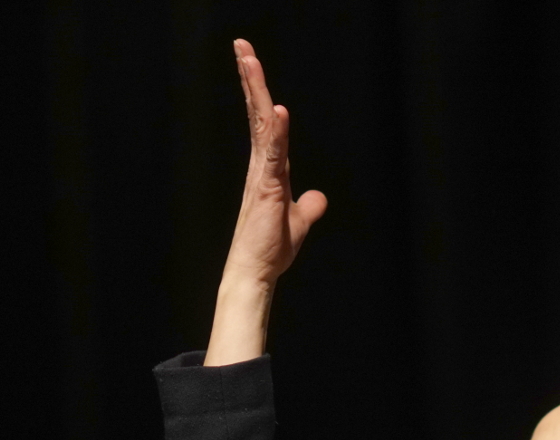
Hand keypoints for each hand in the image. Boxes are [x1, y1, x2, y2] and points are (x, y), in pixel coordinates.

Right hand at [223, 38, 325, 285]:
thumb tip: (318, 198)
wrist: (256, 272)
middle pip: (257, 113)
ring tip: (248, 60)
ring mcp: (263, 174)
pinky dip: (278, 132)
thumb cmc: (270, 249)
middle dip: (251, 79)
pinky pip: (274, 154)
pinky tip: (279, 110)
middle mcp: (262, 165)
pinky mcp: (269, 188)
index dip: (258, 93)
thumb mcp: (297, 222)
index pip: (264, 123)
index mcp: (269, 169)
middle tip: (242, 47)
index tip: (250, 65)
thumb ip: (308, 207)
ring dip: (257, 91)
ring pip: (262, 124)